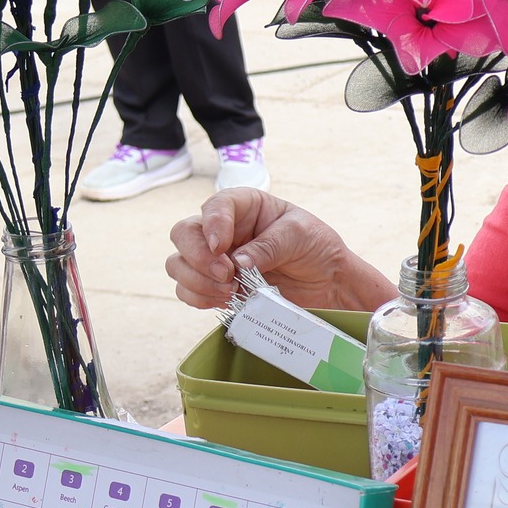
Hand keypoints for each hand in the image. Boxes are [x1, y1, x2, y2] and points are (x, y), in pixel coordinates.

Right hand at [168, 188, 360, 309]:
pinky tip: (225, 301)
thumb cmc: (316, 247)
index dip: (212, 224)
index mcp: (244, 206)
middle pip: (184, 234)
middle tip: (227, 275)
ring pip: (178, 264)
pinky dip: (198, 298)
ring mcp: (216, 259)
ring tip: (230, 291)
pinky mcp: (215, 286)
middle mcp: (223, 230)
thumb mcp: (300, 235)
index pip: (215, 206)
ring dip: (196, 280)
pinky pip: (187, 291)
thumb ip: (269, 245)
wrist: (328, 282)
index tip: (221, 246)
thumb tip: (237, 262)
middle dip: (198, 257)